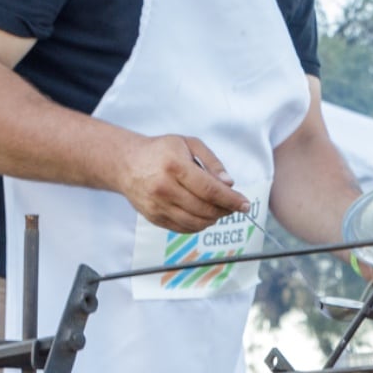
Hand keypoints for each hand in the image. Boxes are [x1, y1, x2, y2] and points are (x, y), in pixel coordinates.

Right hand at [118, 135, 249, 231]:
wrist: (126, 163)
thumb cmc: (162, 151)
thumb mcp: (189, 144)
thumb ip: (212, 162)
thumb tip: (229, 183)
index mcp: (175, 166)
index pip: (210, 190)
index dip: (231, 200)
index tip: (245, 204)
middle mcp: (164, 188)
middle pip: (205, 209)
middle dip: (226, 210)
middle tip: (234, 206)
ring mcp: (157, 205)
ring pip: (196, 222)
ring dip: (214, 219)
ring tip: (219, 210)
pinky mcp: (154, 217)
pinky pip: (184, 228)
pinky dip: (199, 225)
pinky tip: (204, 215)